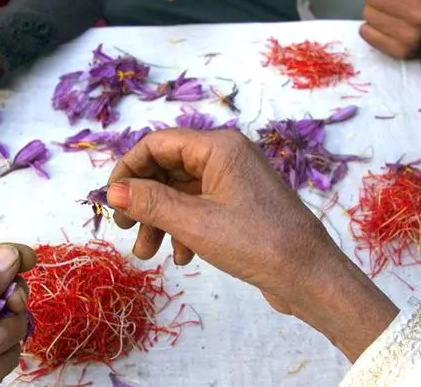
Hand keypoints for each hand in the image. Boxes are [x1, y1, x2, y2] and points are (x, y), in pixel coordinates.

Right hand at [105, 129, 397, 360]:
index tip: (110, 201)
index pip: (157, 144)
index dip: (128, 169)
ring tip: (148, 254)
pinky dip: (184, 229)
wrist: (310, 276)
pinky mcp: (241, 205)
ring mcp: (236, 181)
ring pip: (181, 192)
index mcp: (219, 147)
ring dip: (160, 220)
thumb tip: (113, 190)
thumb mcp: (195, 223)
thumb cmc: (256, 243)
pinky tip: (182, 257)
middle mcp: (227, 156)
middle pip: (167, 168)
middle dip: (144, 200)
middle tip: (126, 230)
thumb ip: (151, 202)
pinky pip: (200, 208)